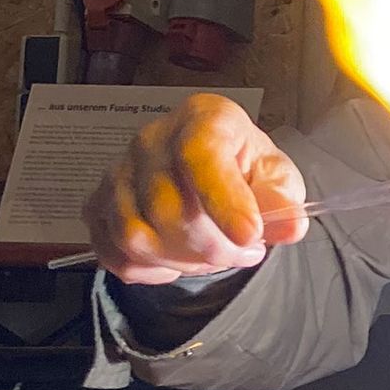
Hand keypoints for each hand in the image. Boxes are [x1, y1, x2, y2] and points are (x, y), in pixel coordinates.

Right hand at [84, 94, 307, 283]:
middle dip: (215, 247)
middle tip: (246, 251)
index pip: (200, 156)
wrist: (209, 171)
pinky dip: (150, 270)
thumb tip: (291, 226)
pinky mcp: (98, 204)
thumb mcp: (276, 176)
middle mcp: (152, 140)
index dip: (224, 200)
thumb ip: (283, 199)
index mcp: (203, 119)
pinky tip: (177, 261)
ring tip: (216, 255)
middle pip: (167, 208)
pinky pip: (115, 252)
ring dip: (183, 262)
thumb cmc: (244, 169)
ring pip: (136, 236)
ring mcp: (118, 172)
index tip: (249, 235)